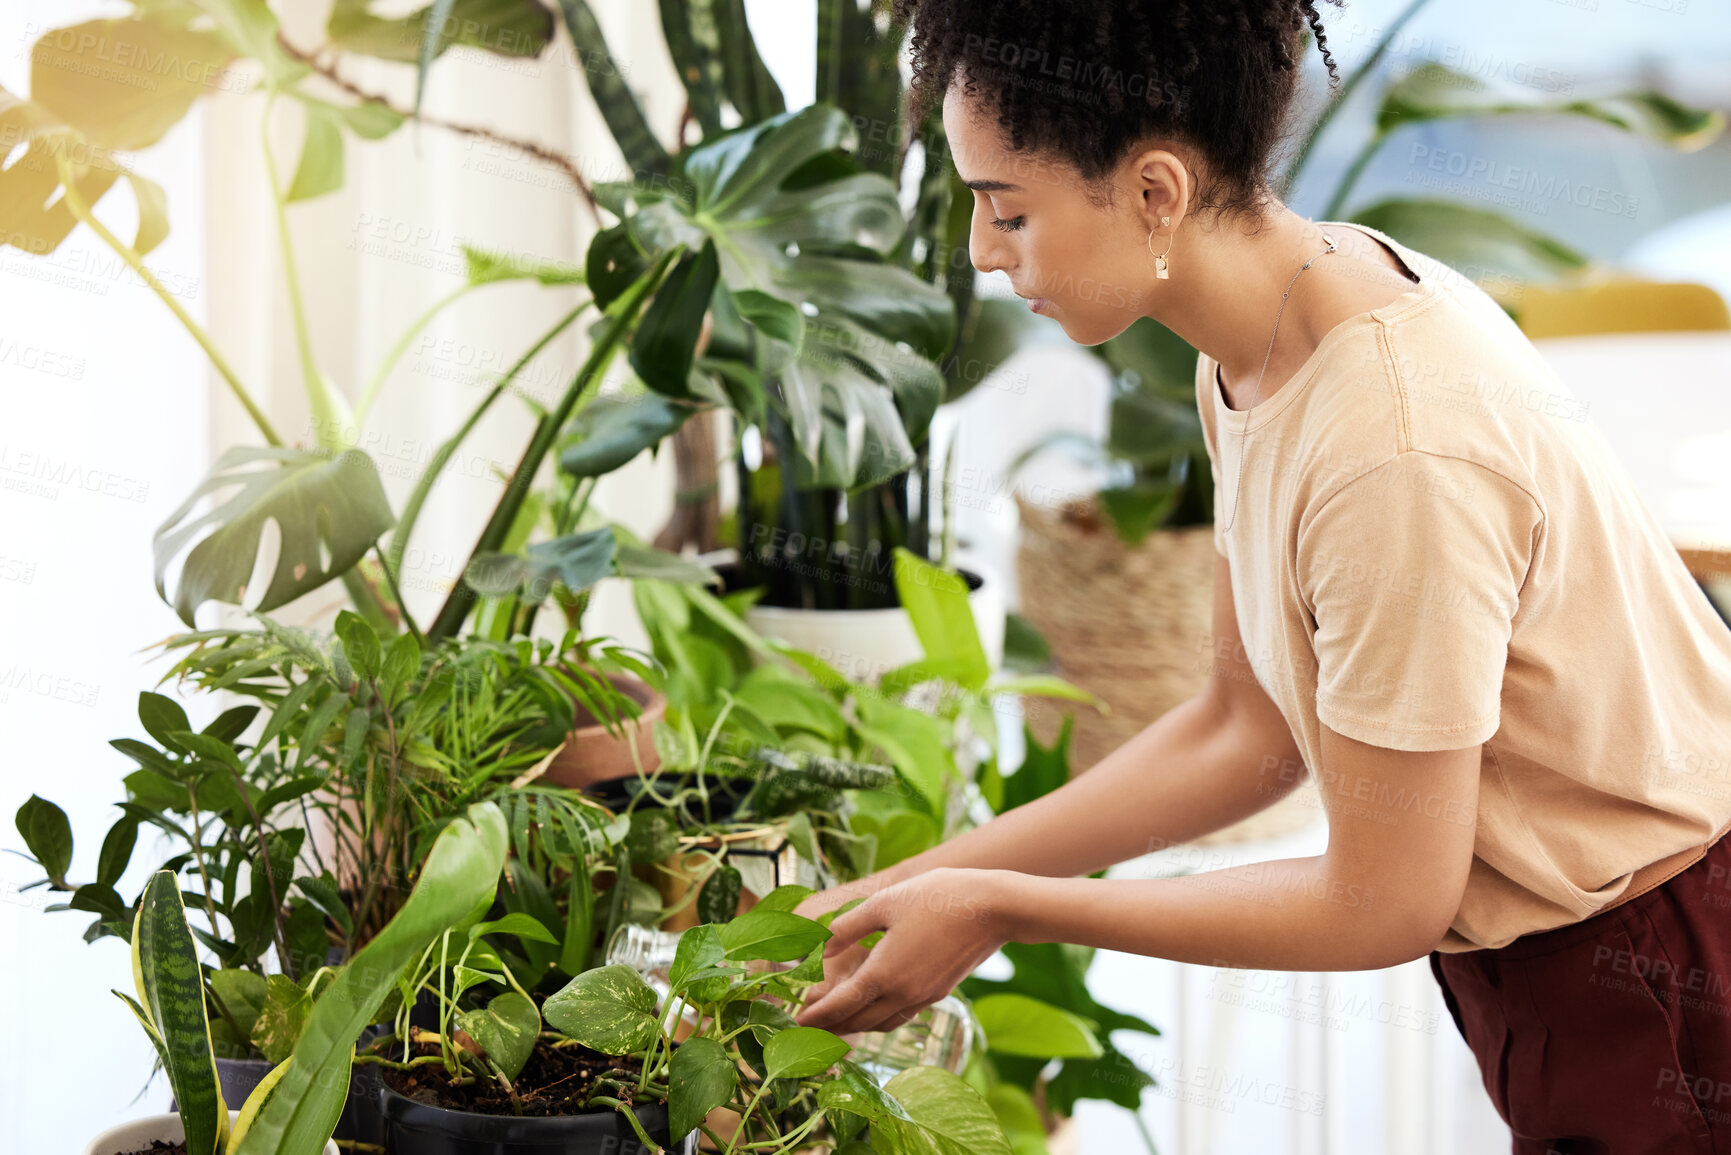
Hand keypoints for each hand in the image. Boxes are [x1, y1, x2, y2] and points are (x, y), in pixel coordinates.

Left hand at [793, 867, 1009, 1035]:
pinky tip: (874, 1007)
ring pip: (880, 1023)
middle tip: (807, 1025)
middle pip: (858, 1021)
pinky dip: (879, 1018)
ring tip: (835, 1021)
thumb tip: (816, 945)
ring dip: (854, 1025)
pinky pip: (900, 1016)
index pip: (839, 1006)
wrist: (992, 908)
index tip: (796, 1021)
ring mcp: (923, 997)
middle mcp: (902, 994)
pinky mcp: (938, 992)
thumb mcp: (884, 903)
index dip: (815, 1015)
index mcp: (884, 974)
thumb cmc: (937, 898)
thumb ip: (847, 928)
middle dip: (830, 1026)